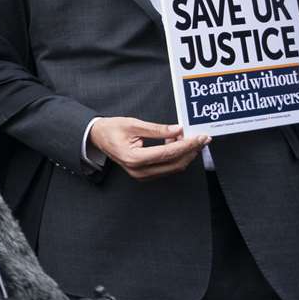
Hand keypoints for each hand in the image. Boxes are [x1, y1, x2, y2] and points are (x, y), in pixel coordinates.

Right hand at [88, 117, 208, 179]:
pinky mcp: (145, 174)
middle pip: (174, 164)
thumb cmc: (111, 129)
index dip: (187, 145)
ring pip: (173, 168)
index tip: (200, 137)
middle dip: (190, 151)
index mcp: (134, 158)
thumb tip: (179, 129)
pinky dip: (175, 157)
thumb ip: (158, 129)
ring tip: (188, 138)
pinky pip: (166, 168)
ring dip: (184, 154)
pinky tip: (176, 144)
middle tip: (201, 138)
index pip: (168, 153)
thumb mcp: (133, 124)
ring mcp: (142, 175)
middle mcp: (139, 171)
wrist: (97, 137)